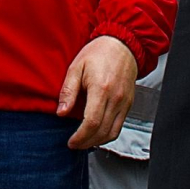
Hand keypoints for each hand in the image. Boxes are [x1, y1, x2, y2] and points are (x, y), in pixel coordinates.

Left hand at [56, 35, 139, 150]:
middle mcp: (116, 98)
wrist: (122, 44)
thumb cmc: (99, 53)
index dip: (80, 136)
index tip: (71, 141)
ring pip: (113, 133)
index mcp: (101, 89)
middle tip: (75, 144)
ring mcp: (124, 102)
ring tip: (84, 141)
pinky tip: (97, 133)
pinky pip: (120, 126)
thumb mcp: (76, 67)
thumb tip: (61, 112)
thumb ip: (68, 91)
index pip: (92, 122)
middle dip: (86, 143)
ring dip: (97, 141)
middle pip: (102, 131)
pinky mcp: (128, 104)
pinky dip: (108, 135)